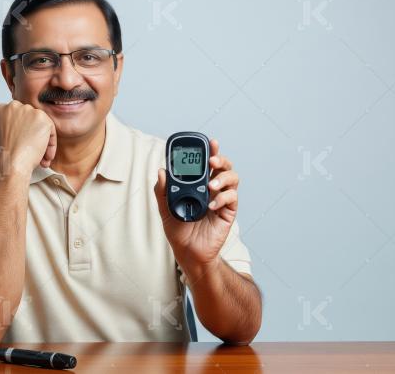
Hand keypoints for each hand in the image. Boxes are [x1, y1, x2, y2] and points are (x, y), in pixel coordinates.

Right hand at [0, 100, 56, 176]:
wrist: (12, 161)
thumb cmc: (8, 153)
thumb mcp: (5, 133)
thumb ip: (15, 124)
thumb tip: (27, 127)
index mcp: (3, 109)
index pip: (20, 116)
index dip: (24, 131)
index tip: (25, 142)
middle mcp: (15, 106)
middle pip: (31, 119)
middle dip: (34, 135)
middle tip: (35, 150)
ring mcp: (29, 111)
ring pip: (42, 125)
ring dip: (43, 141)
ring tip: (41, 157)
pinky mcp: (42, 118)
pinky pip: (51, 131)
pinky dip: (51, 144)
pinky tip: (45, 156)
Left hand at [154, 138, 238, 268]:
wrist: (188, 252)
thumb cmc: (179, 230)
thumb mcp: (165, 209)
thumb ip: (162, 191)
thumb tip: (162, 171)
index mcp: (199, 184)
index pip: (207, 163)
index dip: (211, 151)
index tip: (210, 142)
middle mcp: (213, 189)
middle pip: (224, 166)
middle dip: (221, 159)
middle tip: (212, 160)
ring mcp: (222, 199)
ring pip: (232, 178)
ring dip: (223, 178)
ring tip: (211, 185)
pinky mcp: (228, 212)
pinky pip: (232, 199)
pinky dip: (222, 198)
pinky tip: (211, 205)